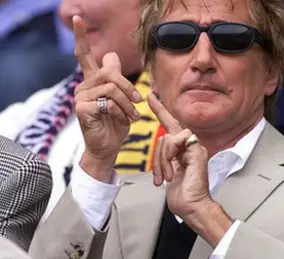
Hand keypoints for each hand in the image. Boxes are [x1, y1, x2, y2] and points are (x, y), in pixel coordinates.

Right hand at [72, 15, 141, 180]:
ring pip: (112, 89)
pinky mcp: (82, 108)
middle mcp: (83, 86)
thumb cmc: (115, 125)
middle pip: (111, 74)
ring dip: (128, 104)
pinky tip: (121, 121)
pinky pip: (108, 102)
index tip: (77, 18)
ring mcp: (80, 97)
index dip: (81, 37)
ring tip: (132, 116)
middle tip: (138, 104)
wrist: (108, 148)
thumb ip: (116, 79)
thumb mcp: (122, 100)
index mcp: (92, 81)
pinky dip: (120, 113)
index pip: (85, 55)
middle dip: (129, 89)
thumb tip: (111, 55)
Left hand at [149, 93, 232, 244]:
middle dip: (158, 146)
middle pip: (166, 133)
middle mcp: (192, 146)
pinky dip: (168, 157)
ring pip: (167, 138)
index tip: (152, 97)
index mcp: (184, 150)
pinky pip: (175, 141)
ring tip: (166, 177)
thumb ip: (166, 157)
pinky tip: (172, 172)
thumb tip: (161, 148)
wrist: (193, 207)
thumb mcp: (169, 172)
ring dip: (161, 160)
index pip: (172, 126)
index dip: (161, 110)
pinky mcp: (197, 151)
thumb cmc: (183, 195)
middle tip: (158, 159)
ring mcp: (196, 148)